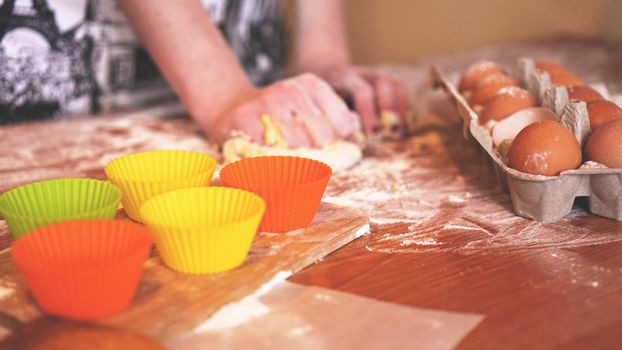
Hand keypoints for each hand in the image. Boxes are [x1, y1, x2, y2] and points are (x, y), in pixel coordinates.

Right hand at [207, 73, 360, 147]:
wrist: (232, 107)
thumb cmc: (278, 113)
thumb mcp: (308, 104)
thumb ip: (334, 115)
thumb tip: (354, 126)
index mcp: (311, 84)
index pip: (340, 122)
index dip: (338, 139)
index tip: (327, 142)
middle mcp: (291, 90)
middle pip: (322, 136)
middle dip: (319, 151)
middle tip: (308, 153)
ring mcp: (268, 103)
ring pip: (298, 144)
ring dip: (298, 158)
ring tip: (291, 157)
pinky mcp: (246, 118)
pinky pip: (270, 149)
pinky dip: (275, 159)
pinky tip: (272, 156)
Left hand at [316, 65, 408, 135]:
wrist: (326, 73)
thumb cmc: (322, 97)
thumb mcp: (320, 104)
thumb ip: (331, 119)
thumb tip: (341, 142)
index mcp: (344, 78)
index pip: (362, 92)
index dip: (370, 113)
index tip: (373, 135)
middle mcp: (363, 73)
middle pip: (384, 82)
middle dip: (390, 109)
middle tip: (392, 133)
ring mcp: (376, 74)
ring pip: (396, 84)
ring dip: (401, 109)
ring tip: (399, 131)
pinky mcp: (385, 80)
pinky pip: (401, 90)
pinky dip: (405, 107)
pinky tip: (403, 125)